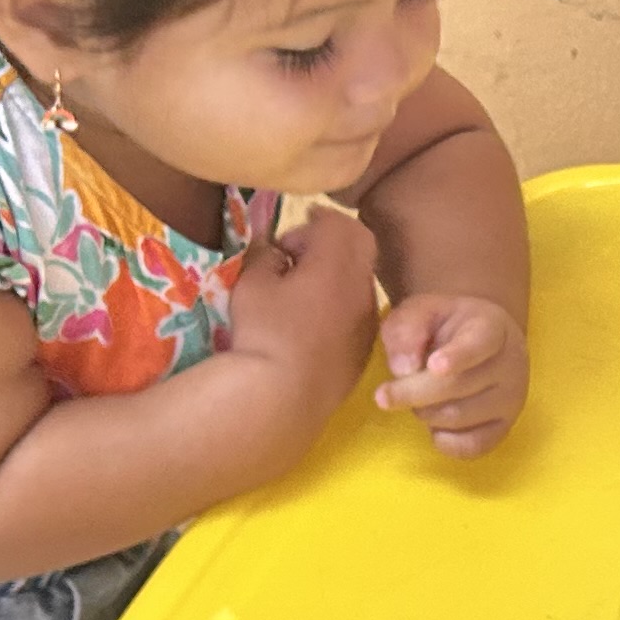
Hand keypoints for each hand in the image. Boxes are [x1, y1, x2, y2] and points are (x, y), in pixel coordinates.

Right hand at [212, 199, 383, 452]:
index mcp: (337, 264)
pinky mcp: (364, 349)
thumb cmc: (264, 333)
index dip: (313, 221)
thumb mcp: (252, 283)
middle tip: (297, 255)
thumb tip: (275, 250)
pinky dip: (340, 303)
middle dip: (331, 241)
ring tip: (300, 290)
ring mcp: (368, 321)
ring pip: (361, 280)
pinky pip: (359, 311)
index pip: (338, 224)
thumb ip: (264, 255)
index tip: (289, 235)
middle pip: (360, 246)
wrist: (284, 397)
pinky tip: (311, 322)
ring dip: (336, 274)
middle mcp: (362, 288)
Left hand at [376, 291, 527, 457]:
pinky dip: (444, 441)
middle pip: (457, 386)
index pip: (479, 343)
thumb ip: (406, 330)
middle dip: (413, 393)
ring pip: (457, 417)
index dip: (458, 356)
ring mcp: (511, 399)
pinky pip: (471, 446)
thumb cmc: (443, 325)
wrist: (477, 341)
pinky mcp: (504, 428)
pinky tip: (434, 425)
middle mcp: (511, 364)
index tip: (435, 366)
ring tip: (419, 398)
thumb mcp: (419, 312)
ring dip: (425, 412)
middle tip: (382, 396)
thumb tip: (403, 369)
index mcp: (492, 327)